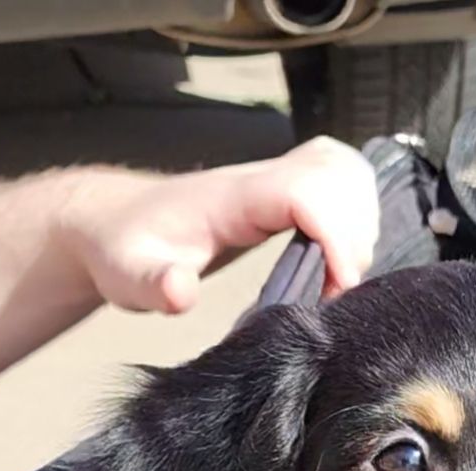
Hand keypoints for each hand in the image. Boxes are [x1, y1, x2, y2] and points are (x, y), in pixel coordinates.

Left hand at [60, 136, 378, 313]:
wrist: (114, 219)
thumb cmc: (125, 248)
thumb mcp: (127, 275)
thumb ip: (154, 283)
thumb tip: (181, 293)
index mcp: (232, 195)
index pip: (305, 190)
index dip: (337, 234)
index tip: (339, 286)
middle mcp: (260, 177)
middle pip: (338, 173)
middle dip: (354, 234)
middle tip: (337, 287)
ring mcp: (277, 177)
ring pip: (348, 171)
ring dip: (361, 223)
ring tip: (340, 275)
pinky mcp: (288, 188)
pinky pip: (343, 181)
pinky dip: (358, 215)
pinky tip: (339, 256)